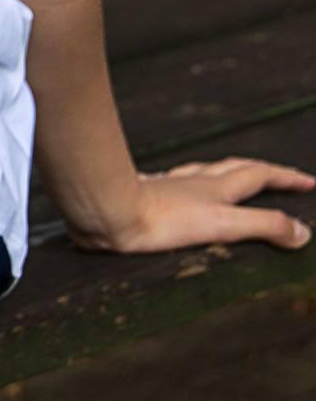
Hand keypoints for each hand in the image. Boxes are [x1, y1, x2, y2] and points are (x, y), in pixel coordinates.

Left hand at [69, 160, 315, 254]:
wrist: (106, 212)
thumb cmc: (160, 219)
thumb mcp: (223, 224)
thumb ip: (263, 225)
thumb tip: (302, 232)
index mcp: (217, 187)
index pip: (260, 175)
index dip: (286, 178)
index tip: (309, 181)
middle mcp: (194, 181)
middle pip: (235, 168)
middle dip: (262, 171)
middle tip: (280, 175)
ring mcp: (169, 185)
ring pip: (205, 172)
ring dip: (226, 173)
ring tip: (233, 177)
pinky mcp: (146, 194)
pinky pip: (176, 182)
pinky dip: (190, 183)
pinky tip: (178, 188)